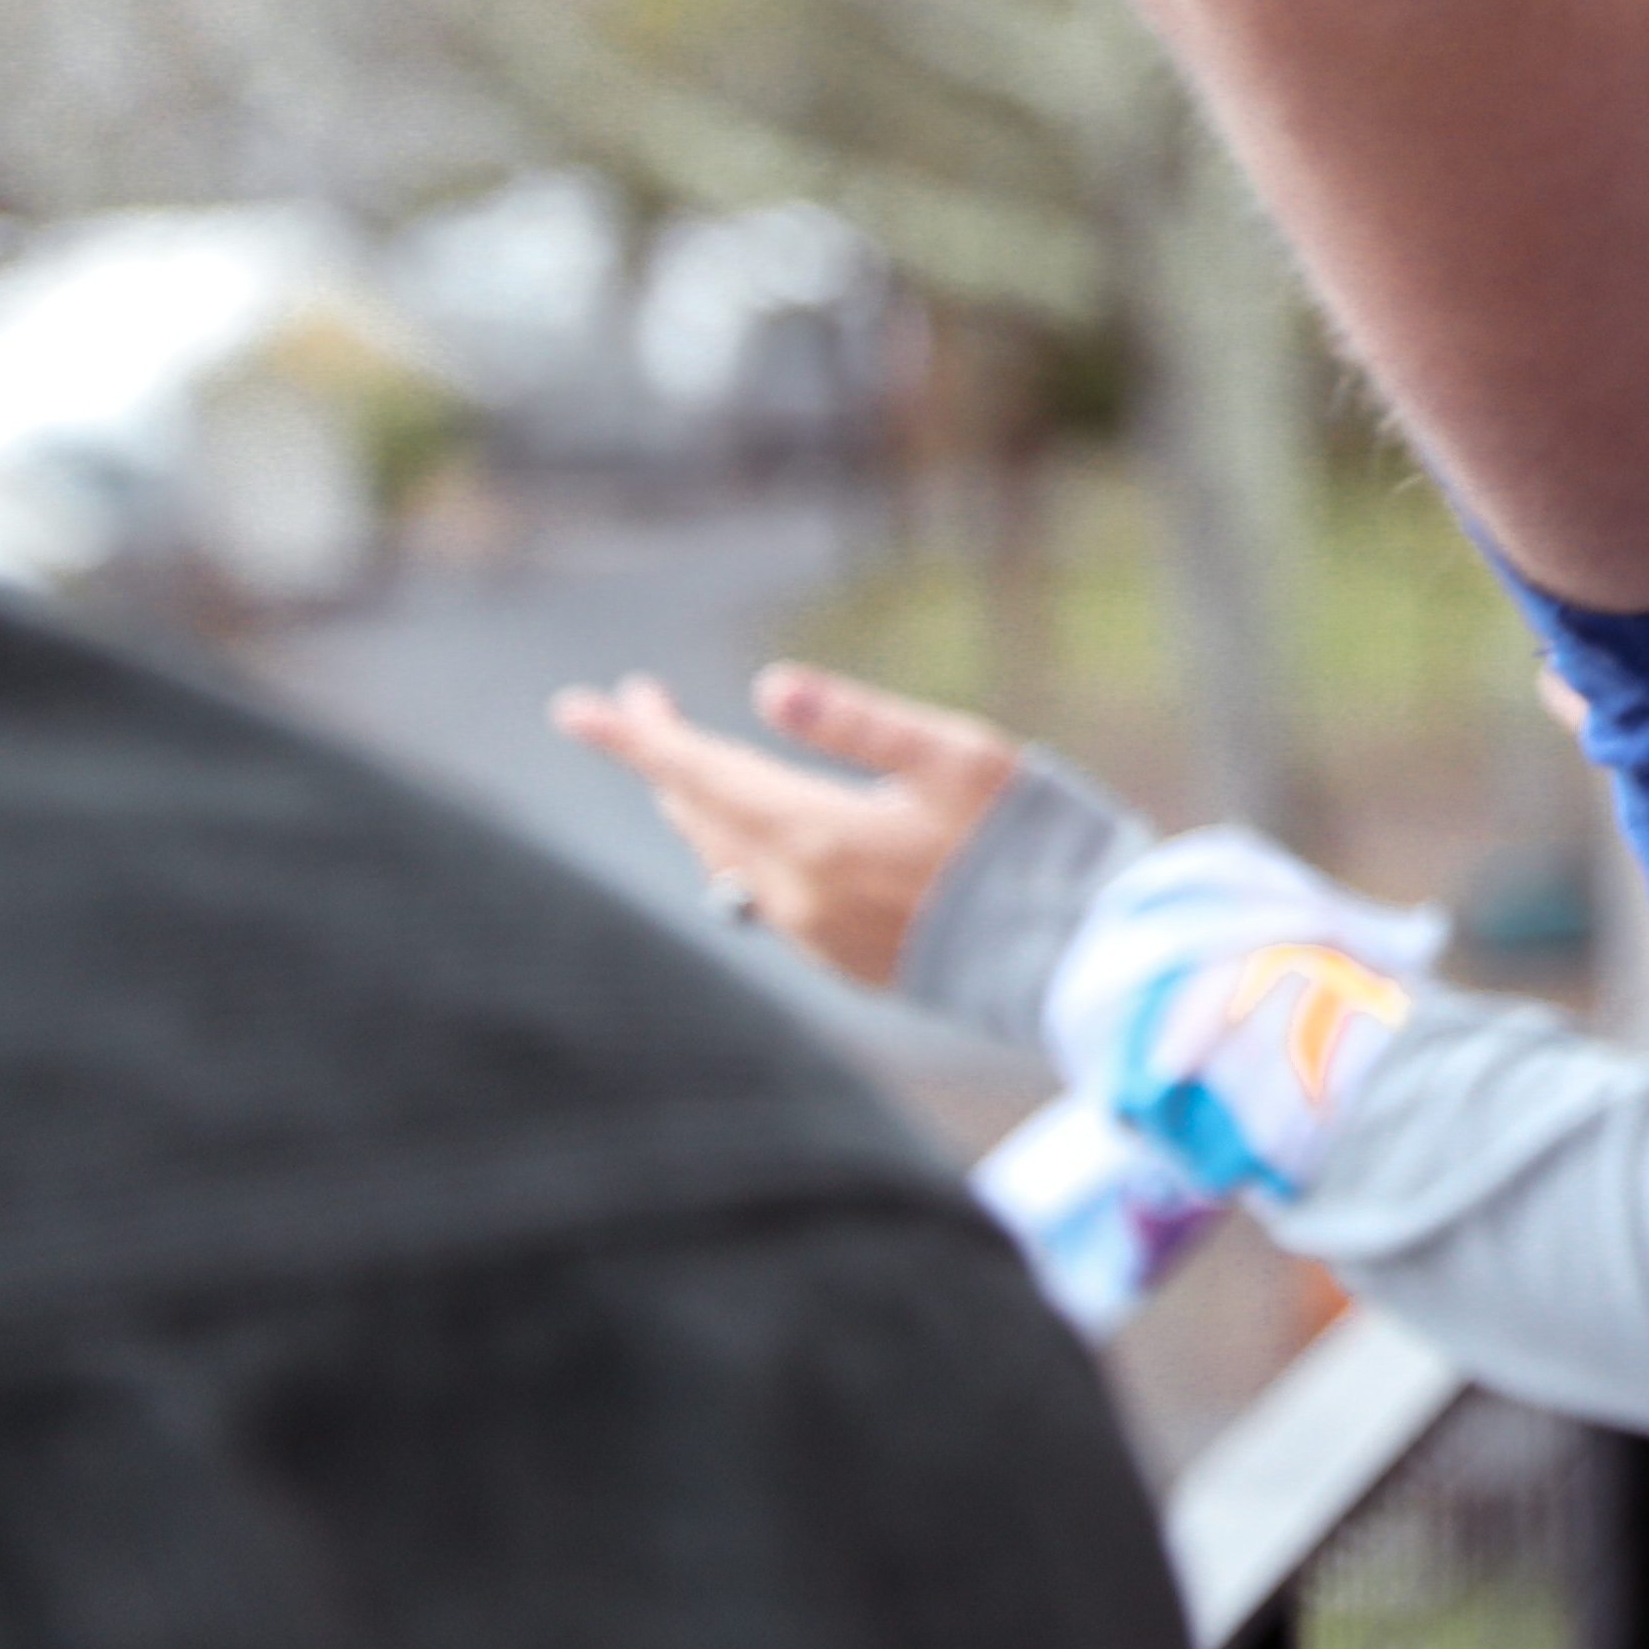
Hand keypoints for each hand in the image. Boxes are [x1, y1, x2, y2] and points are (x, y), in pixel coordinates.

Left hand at [548, 662, 1023, 987]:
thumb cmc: (1029, 840)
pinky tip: (751, 834)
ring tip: (687, 764)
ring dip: (699, 805)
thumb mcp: (958, 756)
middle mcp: (797, 892)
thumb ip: (859, 723)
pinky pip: (760, 896)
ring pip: (723, 859)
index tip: (574, 708)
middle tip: (641, 707)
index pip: (697, 774)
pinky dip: (739, 850)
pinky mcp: (840, 960)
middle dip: (665, 759)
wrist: (1074, 956)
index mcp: (816, 834)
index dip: (636, 737)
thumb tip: (772, 688)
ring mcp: (815, 934)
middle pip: (701, 814)